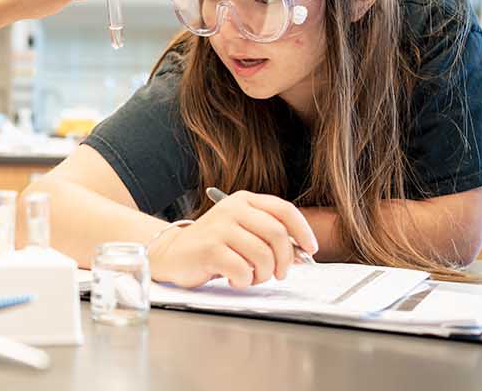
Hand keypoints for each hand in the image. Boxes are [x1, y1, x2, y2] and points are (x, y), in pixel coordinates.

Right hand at [147, 190, 320, 288]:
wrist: (171, 253)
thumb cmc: (212, 246)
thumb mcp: (242, 232)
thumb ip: (268, 237)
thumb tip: (301, 254)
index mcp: (243, 201)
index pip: (284, 210)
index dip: (303, 231)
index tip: (310, 249)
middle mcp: (231, 209)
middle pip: (277, 235)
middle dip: (285, 260)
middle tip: (278, 273)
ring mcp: (219, 227)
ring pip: (262, 255)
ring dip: (262, 274)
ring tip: (251, 277)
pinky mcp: (209, 248)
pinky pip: (242, 269)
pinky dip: (243, 281)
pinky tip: (233, 279)